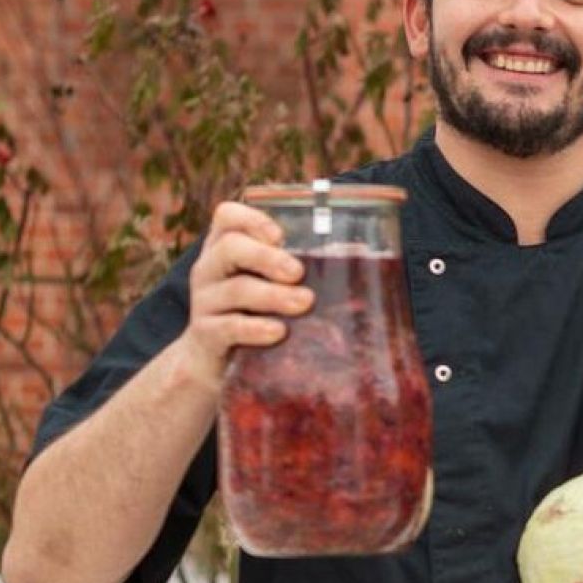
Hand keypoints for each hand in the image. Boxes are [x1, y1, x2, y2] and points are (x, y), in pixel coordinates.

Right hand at [176, 201, 312, 379]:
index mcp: (227, 248)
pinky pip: (228, 327)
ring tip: (304, 302)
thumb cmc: (262, 313)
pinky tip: (278, 332)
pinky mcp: (207, 336)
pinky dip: (254, 328)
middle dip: (267, 257)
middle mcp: (210, 269)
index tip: (281, 236)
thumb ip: (308, 268)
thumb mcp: (278, 286)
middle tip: (298, 273)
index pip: (228, 216)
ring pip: (235, 289)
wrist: (220, 366)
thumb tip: (378, 265)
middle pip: (230, 248)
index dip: (253, 219)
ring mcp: (205, 303)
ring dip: (273, 295)